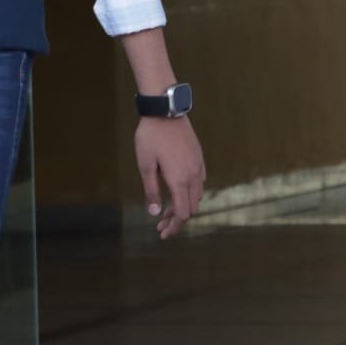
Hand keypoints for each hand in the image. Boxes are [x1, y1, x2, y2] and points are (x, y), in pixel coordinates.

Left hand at [135, 116, 204, 239]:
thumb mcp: (146, 165)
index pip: (182, 214)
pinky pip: (199, 184)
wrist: (165, 110)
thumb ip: (152, 191)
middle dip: (177, 220)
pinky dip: (189, 194)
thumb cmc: (151, 137)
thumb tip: (154, 214)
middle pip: (191, 209)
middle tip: (160, 225)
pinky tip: (176, 193)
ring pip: (197, 197)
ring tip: (165, 211)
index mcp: (179, 180)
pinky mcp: (199, 158)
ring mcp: (198, 166)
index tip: (161, 233)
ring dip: (183, 207)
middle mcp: (193, 176)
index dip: (173, 227)